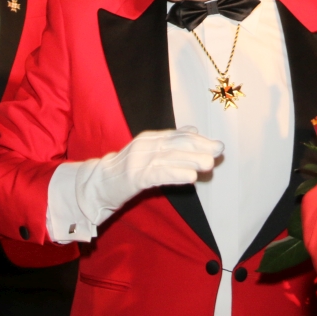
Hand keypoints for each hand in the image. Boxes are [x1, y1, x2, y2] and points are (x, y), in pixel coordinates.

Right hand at [75, 128, 222, 223]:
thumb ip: (169, 143)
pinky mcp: (134, 177)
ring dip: (191, 160)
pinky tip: (191, 177)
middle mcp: (145, 145)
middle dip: (199, 146)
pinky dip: (176, 174)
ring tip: (209, 164)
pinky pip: (158, 174)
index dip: (199, 139)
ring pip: (169, 158)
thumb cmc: (125, 170)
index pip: (178, 135)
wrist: (97, 184)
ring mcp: (138, 160)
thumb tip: (193, 131)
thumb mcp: (148, 152)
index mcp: (150, 138)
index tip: (217, 144)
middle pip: (176, 144)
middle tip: (219, 151)